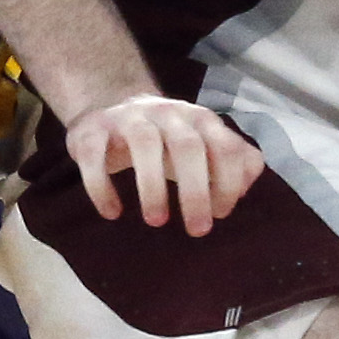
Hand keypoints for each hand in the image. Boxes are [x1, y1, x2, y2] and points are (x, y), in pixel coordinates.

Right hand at [65, 95, 261, 234]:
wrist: (110, 107)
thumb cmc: (166, 140)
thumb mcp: (204, 146)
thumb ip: (235, 162)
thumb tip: (246, 186)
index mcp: (199, 120)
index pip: (224, 147)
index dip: (227, 182)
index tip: (219, 214)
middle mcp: (167, 114)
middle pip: (187, 146)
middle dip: (195, 191)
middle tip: (197, 230)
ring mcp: (128, 119)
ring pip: (144, 144)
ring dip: (152, 186)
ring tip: (156, 221)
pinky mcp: (92, 130)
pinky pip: (95, 155)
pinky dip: (102, 185)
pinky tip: (112, 212)